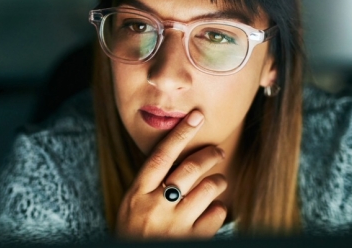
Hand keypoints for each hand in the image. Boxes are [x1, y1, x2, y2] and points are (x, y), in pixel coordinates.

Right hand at [115, 110, 227, 239]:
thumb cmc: (133, 234)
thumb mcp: (131, 206)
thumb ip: (148, 185)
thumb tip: (173, 157)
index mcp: (137, 193)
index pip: (161, 155)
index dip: (180, 133)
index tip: (196, 116)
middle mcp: (155, 206)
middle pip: (189, 168)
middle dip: (209, 155)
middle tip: (217, 151)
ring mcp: (174, 225)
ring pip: (208, 189)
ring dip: (218, 182)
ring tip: (219, 182)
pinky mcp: (191, 240)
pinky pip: (217, 215)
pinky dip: (219, 209)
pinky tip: (214, 210)